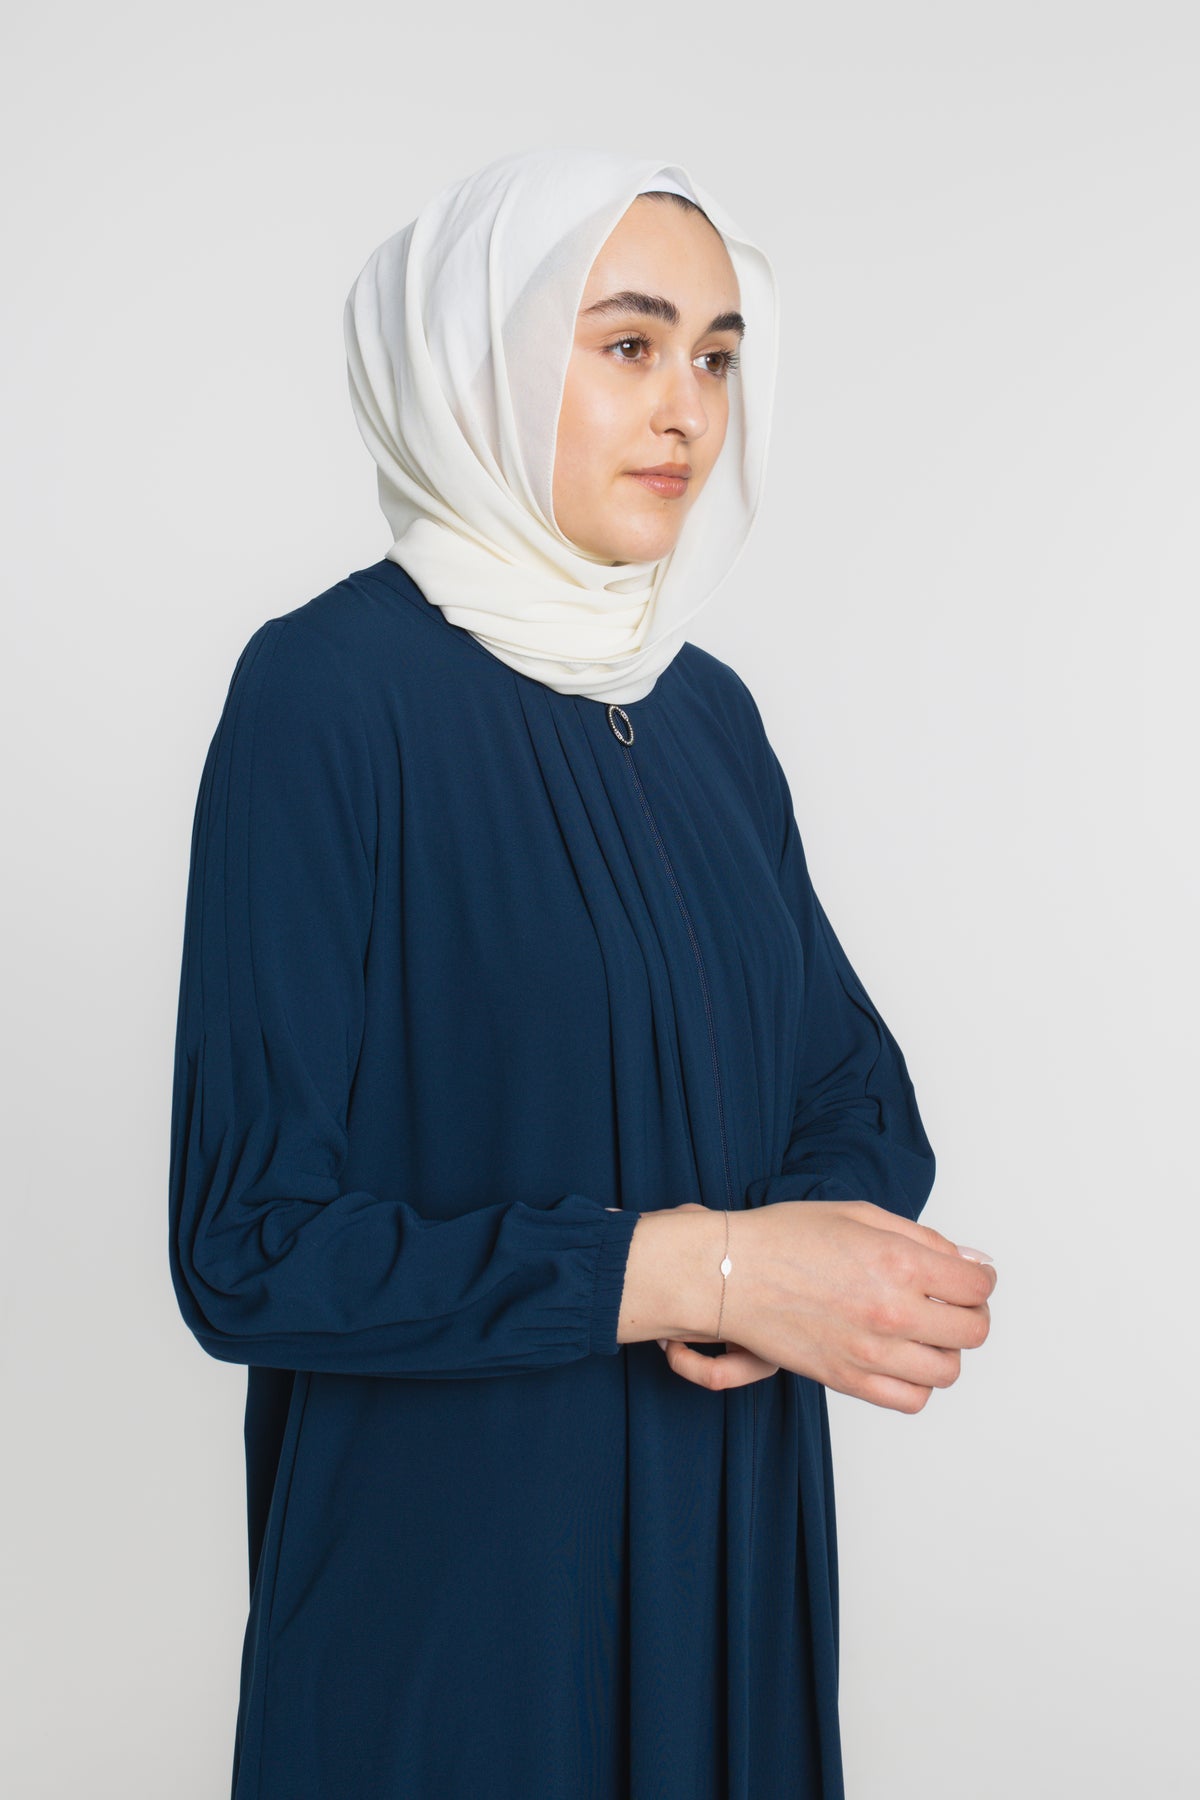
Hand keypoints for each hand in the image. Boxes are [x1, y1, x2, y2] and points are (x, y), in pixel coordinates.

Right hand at [658, 1200, 995, 1414]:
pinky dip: (918, 1383)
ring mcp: (870, 1352)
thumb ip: (924, 1239)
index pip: (977, 1286)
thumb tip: (973, 1263)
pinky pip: (912, 1399)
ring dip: (946, 1349)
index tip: (968, 1277)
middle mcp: (891, 1312)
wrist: (728, 1274)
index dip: (980, 1279)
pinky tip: (901, 1357)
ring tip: (923, 1331)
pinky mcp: (848, 1380)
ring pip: (948, 1370)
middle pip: (973, 1331)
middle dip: (971, 1313)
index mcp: (899, 1263)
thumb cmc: (786, 1237)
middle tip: (951, 1302)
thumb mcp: (860, 1215)